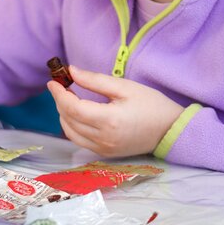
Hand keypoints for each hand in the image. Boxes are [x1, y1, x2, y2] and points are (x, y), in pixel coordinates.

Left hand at [48, 65, 183, 157]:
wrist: (171, 130)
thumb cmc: (151, 105)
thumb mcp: (125, 87)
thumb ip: (95, 80)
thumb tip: (71, 71)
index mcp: (109, 120)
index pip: (72, 107)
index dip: (59, 94)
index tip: (53, 81)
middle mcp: (103, 138)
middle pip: (68, 120)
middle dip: (60, 102)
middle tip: (61, 86)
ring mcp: (103, 149)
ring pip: (70, 133)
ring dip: (64, 115)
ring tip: (68, 98)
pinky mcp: (105, 153)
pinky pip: (79, 141)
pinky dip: (72, 127)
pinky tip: (76, 114)